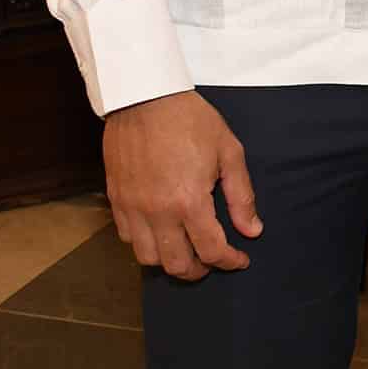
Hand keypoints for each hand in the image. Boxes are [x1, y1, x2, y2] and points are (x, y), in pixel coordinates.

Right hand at [104, 90, 260, 280]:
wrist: (145, 98)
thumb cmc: (191, 121)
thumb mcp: (229, 152)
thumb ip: (241, 195)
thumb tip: (252, 230)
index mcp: (189, 201)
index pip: (211, 250)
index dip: (229, 261)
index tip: (240, 260)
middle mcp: (157, 212)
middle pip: (176, 264)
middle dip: (199, 270)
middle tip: (213, 261)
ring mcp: (132, 208)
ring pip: (147, 258)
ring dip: (169, 261)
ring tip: (187, 250)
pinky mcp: (116, 200)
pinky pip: (127, 238)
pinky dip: (145, 244)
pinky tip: (161, 232)